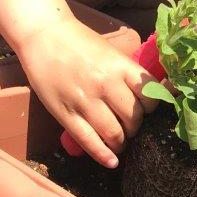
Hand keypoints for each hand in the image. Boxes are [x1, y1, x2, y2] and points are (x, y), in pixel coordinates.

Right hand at [17, 16, 157, 168]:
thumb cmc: (80, 41)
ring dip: (121, 142)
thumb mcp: (111, 52)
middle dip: (136, 127)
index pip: (150, 96)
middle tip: (131, 127)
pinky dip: (103, 155)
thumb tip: (147, 96)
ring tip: (119, 142)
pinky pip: (89, 141)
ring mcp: (85, 101)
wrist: (44, 35)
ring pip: (114, 133)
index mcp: (121, 66)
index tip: (147, 110)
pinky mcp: (66, 114)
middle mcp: (106, 84)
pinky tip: (112, 161)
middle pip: (134, 118)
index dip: (152, 108)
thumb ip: (127, 74)